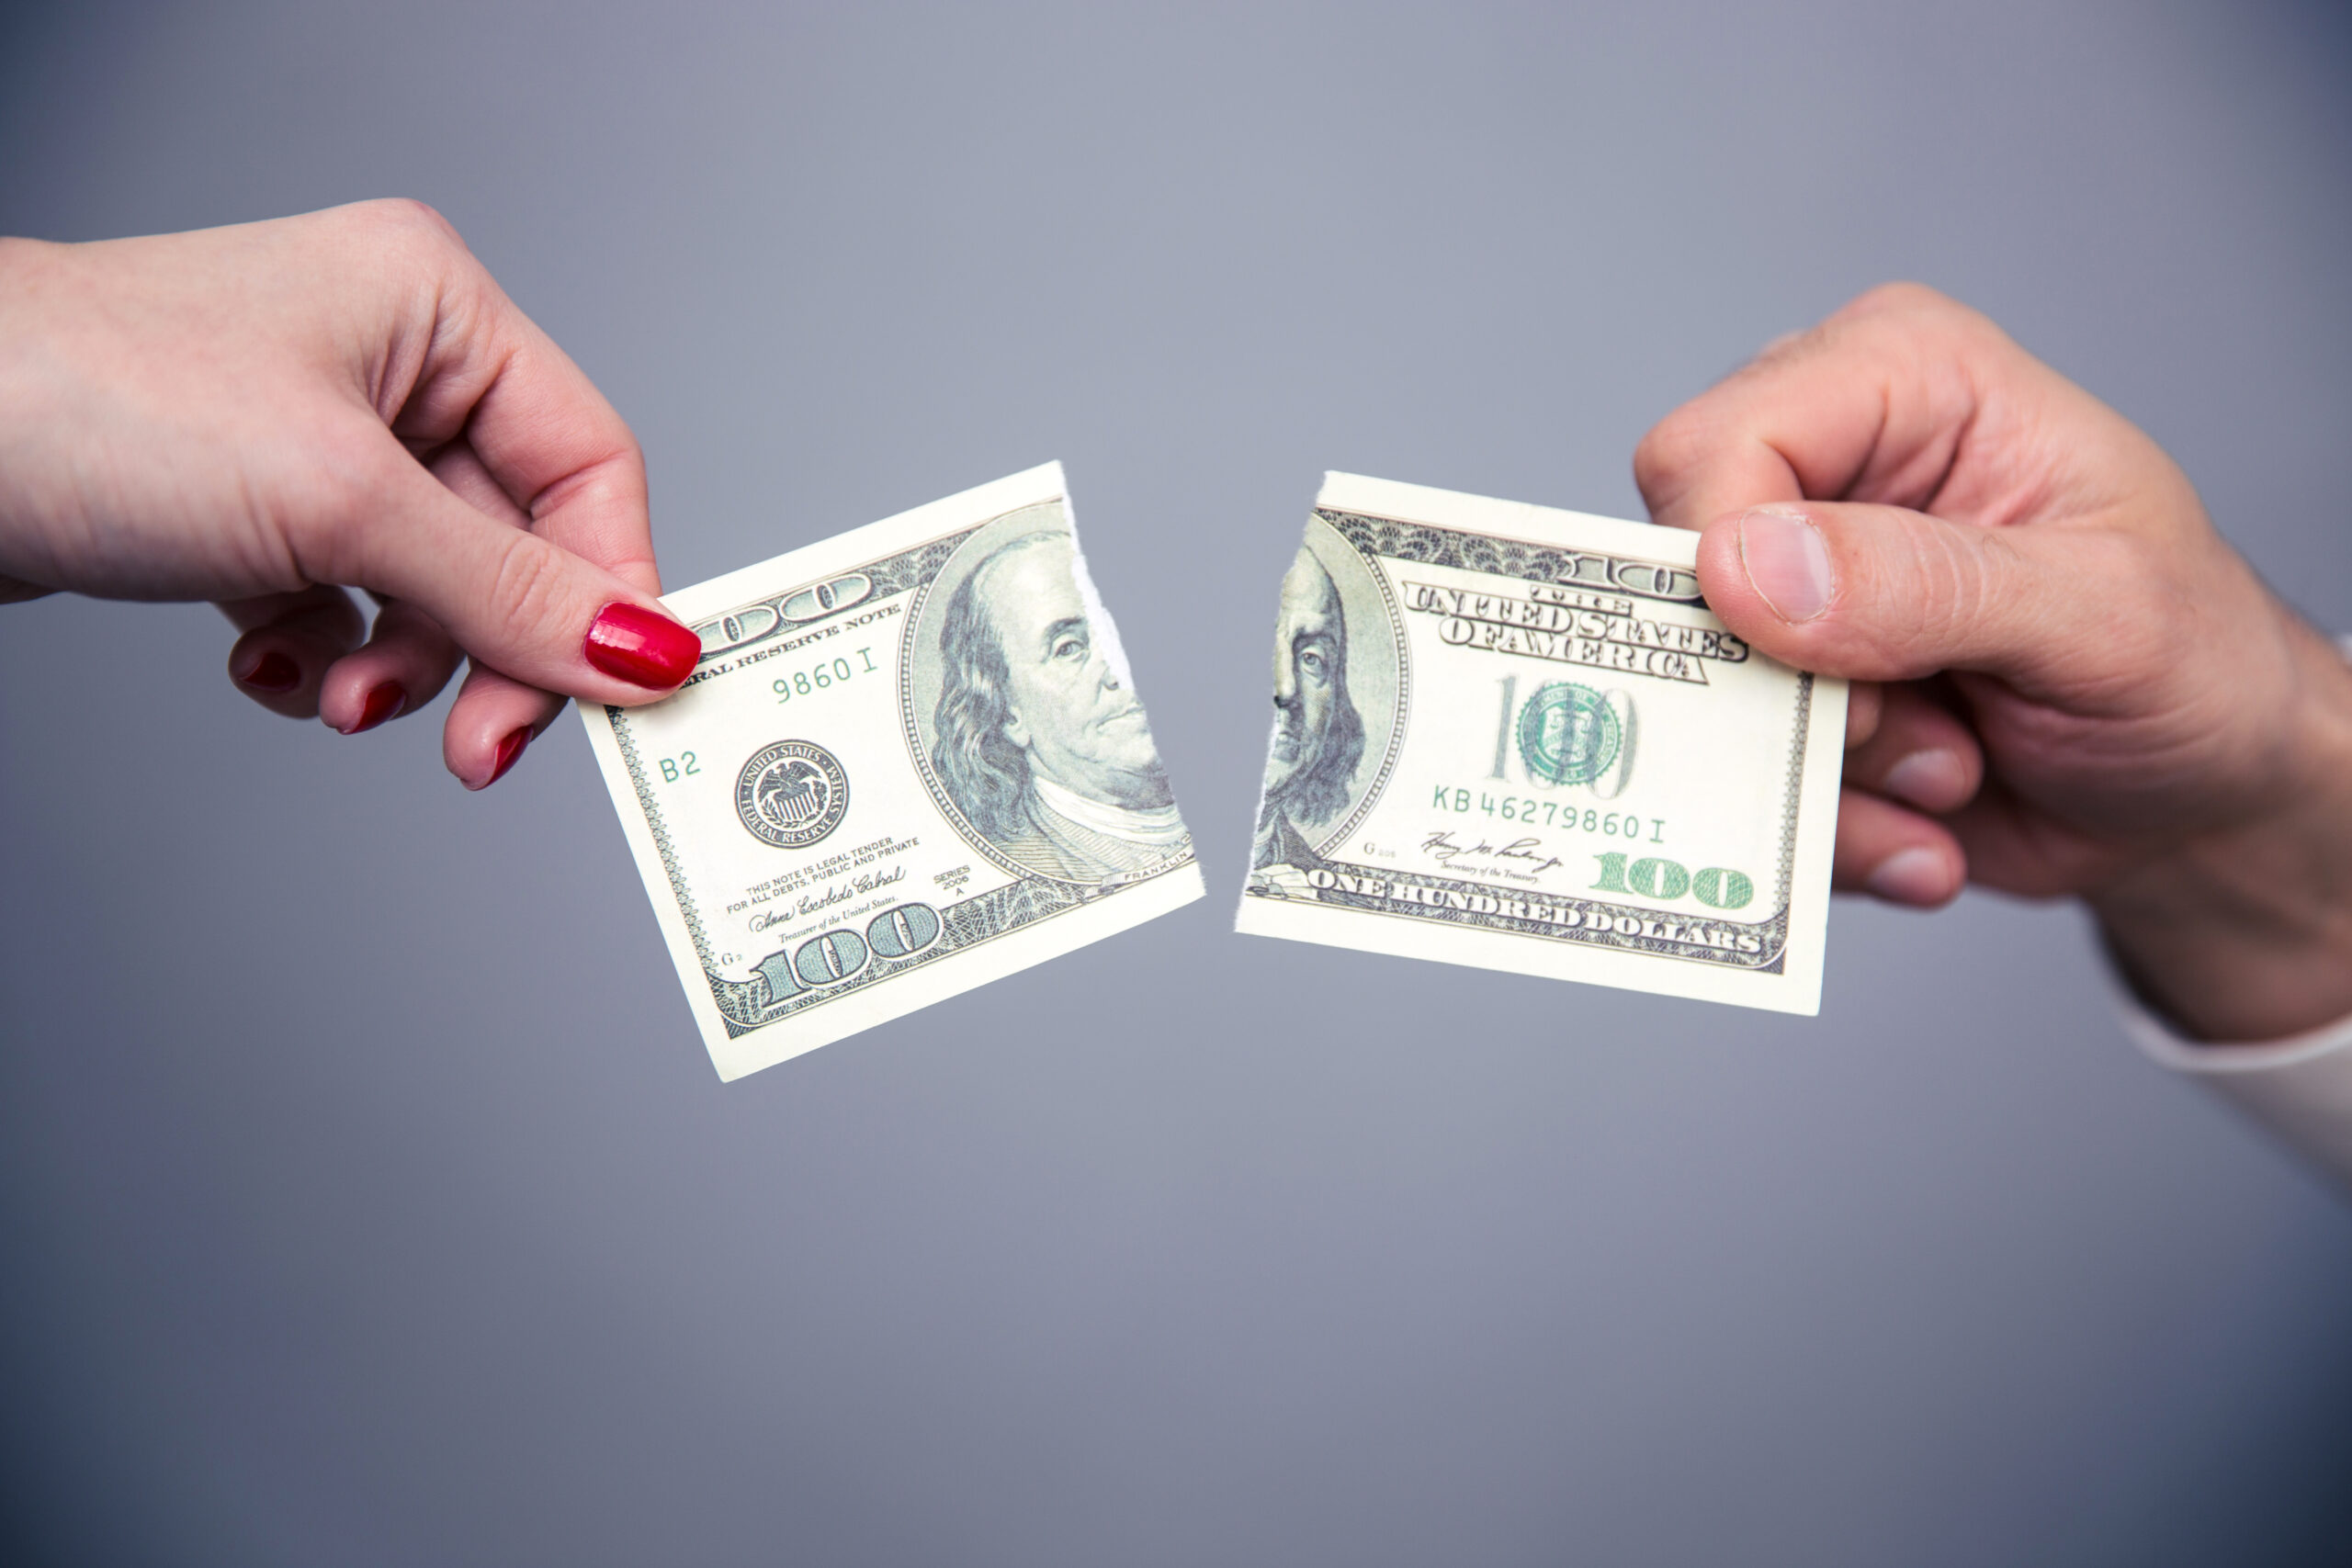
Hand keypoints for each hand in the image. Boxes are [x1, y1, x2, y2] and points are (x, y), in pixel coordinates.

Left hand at [0, 200, 701, 787]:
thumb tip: (649, 650)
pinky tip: (263, 664)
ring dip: (398, 668)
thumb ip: (508, 589)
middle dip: (487, 652)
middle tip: (476, 748)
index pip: (589, 465)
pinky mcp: (255, 506)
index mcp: (436, 307)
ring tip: (332, 698)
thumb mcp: (339, 504)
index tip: (615, 697)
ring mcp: (318, 436)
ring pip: (433, 591)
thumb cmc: (86, 401)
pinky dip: (321, 657)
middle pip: (515, 544)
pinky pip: (348, 609)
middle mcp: (390, 362)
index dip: (609, 589)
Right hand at [1635, 284, 2351, 1041]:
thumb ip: (1926, 584)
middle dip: (1793, 697)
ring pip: (1700, 703)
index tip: (1830, 670)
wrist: (2205, 793)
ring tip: (1952, 773)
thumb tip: (1747, 569)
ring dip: (1832, 779)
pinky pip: (1736, 783)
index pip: (1713, 449)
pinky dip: (1834, 833)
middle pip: (1674, 580)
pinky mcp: (1784, 694)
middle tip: (1915, 736)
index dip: (1728, 570)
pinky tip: (1928, 827)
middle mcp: (1824, 469)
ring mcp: (1792, 591)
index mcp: (1899, 380)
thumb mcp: (2099, 614)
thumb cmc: (2194, 660)